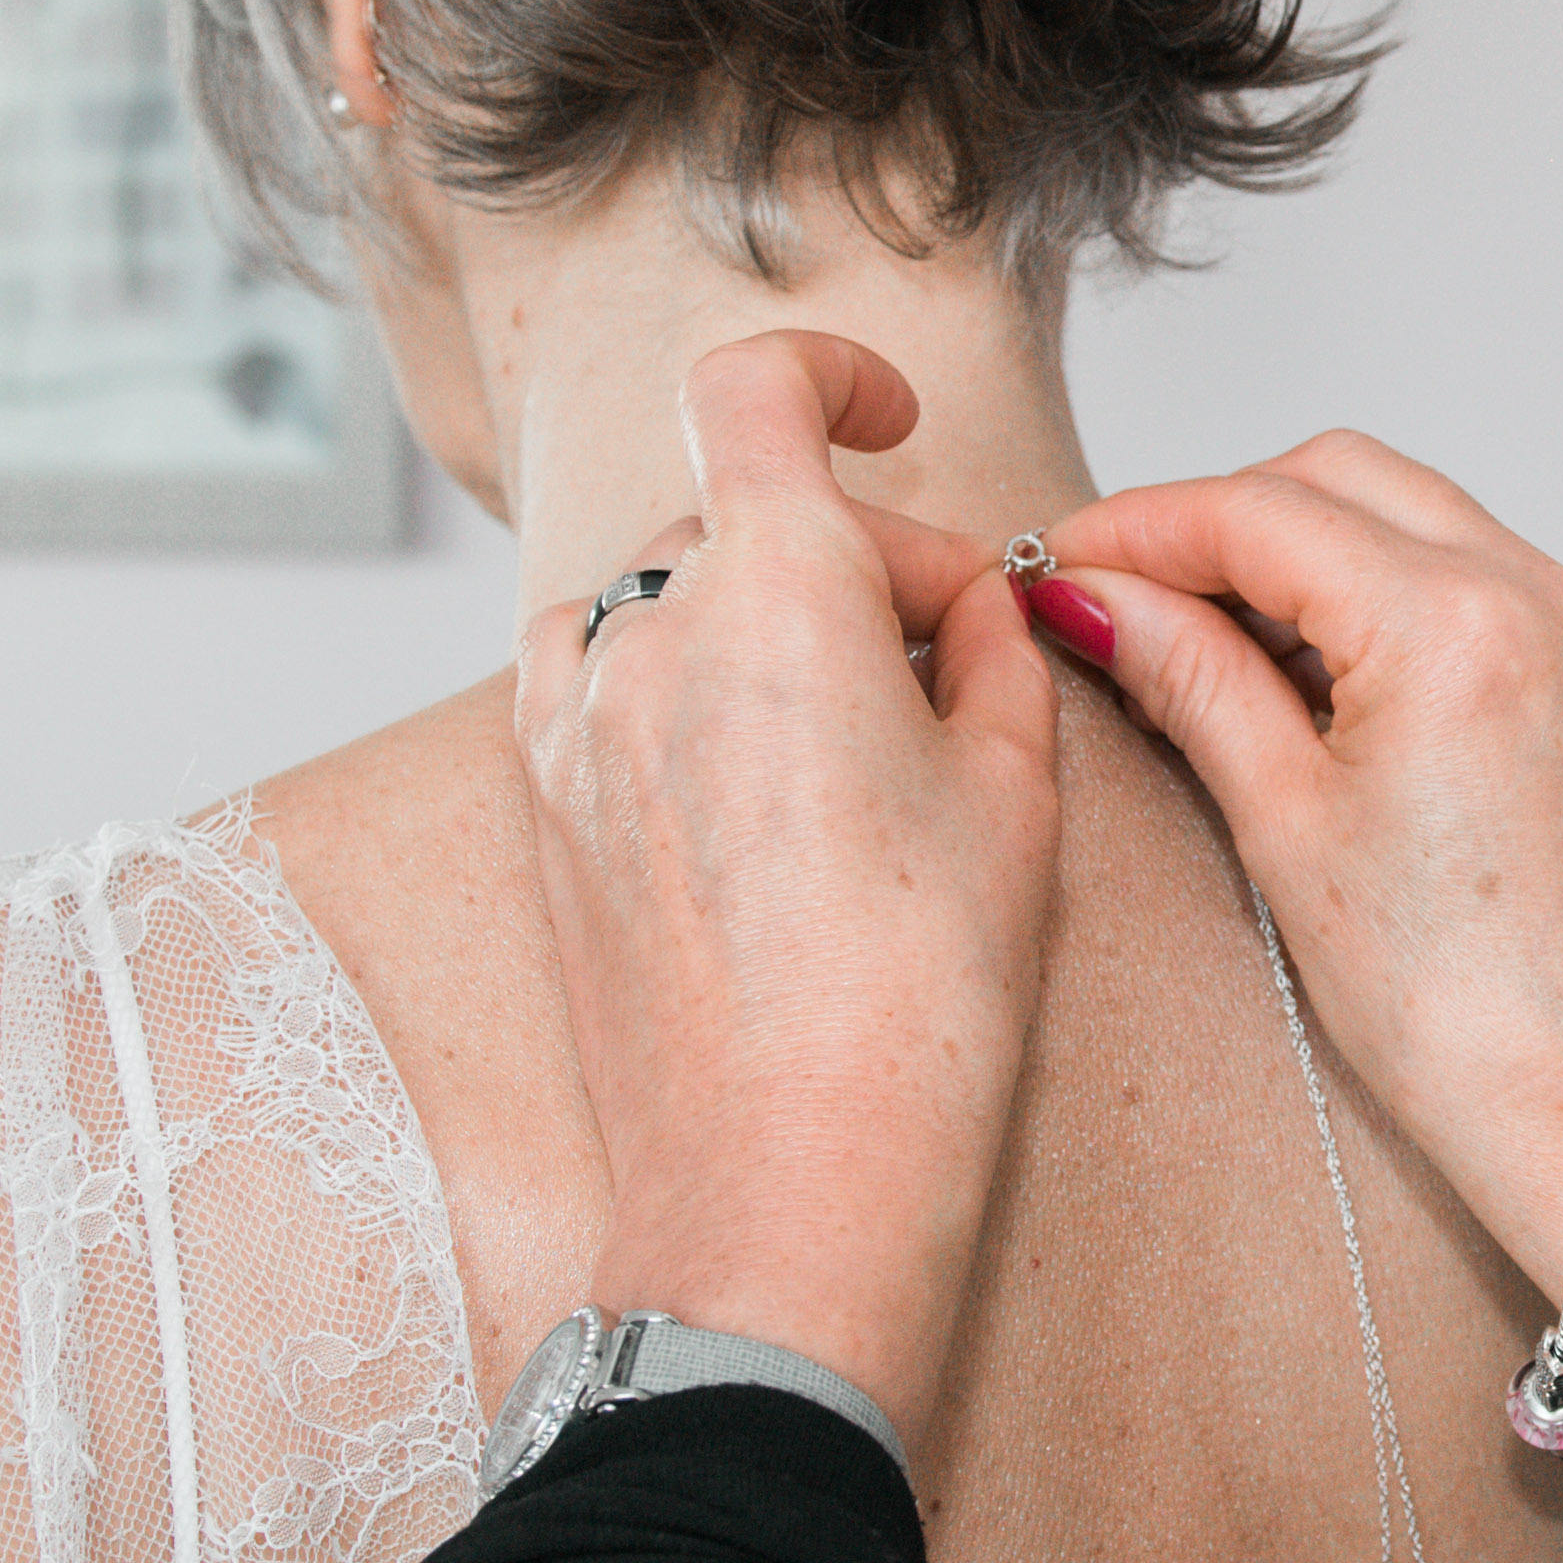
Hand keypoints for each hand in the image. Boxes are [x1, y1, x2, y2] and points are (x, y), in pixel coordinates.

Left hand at [518, 330, 1061, 1442]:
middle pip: (739, 518)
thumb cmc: (913, 1009)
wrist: (784, 1188)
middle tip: (951, 671)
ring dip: (751, 628)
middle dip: (850, 563)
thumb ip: (990, 652)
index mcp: (775, 592)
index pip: (757, 389)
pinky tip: (760, 797)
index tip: (883, 419)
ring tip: (847, 740)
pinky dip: (679, 701)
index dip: (830, 373)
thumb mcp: (1017, 797)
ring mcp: (574, 731)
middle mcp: (648, 639)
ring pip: (664, 606)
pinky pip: (604, 696)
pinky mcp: (545, 819)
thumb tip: (965, 603)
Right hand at [1036, 434, 1562, 1354]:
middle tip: (1122, 595)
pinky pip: (1477, 576)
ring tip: (1206, 643)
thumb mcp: (1286, 827)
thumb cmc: (1456, 1012)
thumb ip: (1189, 679)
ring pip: (1413, 515)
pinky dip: (1384, 593)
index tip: (1061, 561)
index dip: (1140, 528)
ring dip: (1303, 551)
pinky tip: (1314, 673)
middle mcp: (1541, 597)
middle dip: (1220, 520)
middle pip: (1340, 480)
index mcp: (1457, 628)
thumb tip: (1095, 596)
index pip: (1261, 513)